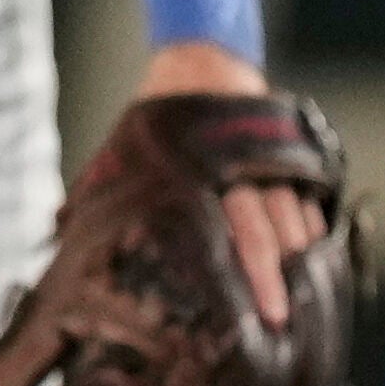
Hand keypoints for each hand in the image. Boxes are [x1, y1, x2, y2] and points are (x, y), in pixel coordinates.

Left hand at [133, 39, 322, 330]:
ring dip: (299, 258)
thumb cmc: (156, 126)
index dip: (226, 269)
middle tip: (278, 321)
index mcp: (188, 168)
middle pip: (257, 226)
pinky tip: (320, 263)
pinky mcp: (290, 153)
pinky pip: (307, 196)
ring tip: (308, 300)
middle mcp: (232, 163)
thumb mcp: (125, 154)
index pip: (212, 227)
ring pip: (289, 212)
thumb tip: (64, 239)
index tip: (233, 311)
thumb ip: (104, 197)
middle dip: (269, 276)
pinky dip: (314, 228)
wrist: (204, 65)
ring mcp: (267, 156)